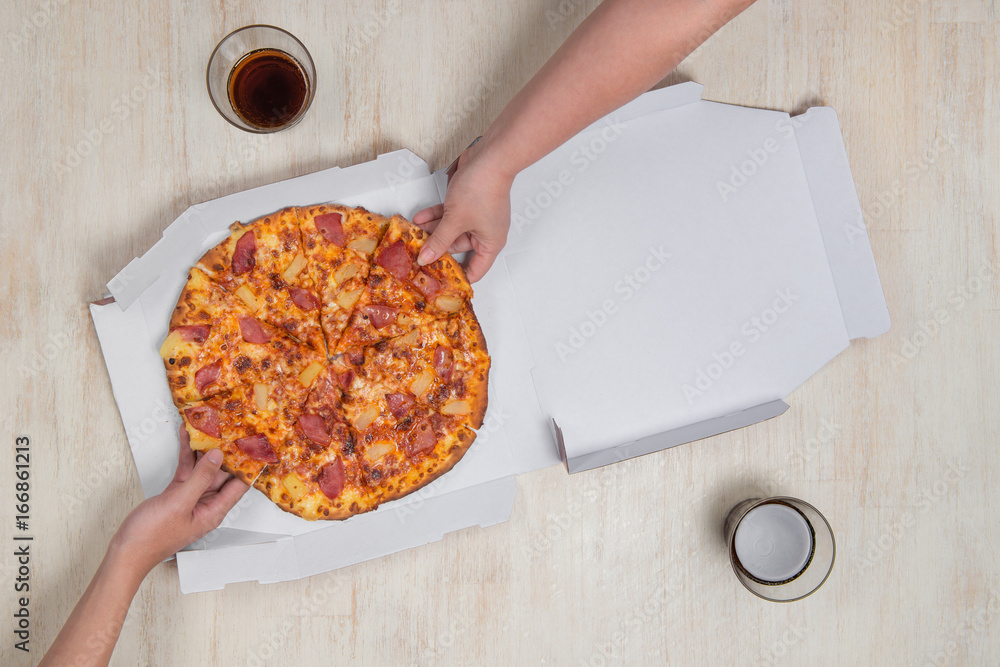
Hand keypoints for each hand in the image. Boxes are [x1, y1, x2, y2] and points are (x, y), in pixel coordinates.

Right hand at [111, 429, 248, 572]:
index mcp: (214, 511)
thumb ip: (200, 478)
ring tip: (209, 425)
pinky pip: (187, 469)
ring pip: (204, 467)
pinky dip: (187, 453)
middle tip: (229, 427)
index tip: (253, 444)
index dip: (248, 464)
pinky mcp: (177, 492)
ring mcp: (192, 497)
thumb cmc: (152, 537)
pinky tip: (186, 437)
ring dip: (204, 448)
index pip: (240, 484)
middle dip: (226, 450)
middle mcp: (207, 503)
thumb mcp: (180, 503)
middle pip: (223, 472)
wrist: (126, 550)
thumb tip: (218, 457)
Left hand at [414, 138, 514, 282]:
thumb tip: (427, 258)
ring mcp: (476, 217)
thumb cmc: (481, 190)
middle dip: (437, 248)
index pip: (475, 270)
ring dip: (433, 230)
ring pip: (451, 230)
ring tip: (414, 234)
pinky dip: (436, 216)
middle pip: (458, 249)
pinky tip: (419, 218)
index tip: (440, 282)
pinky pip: (450, 215)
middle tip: (417, 254)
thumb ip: (439, 241)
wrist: (489, 158)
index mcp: (490, 244)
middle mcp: (485, 233)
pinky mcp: (468, 203)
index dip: (458, 277)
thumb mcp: (455, 220)